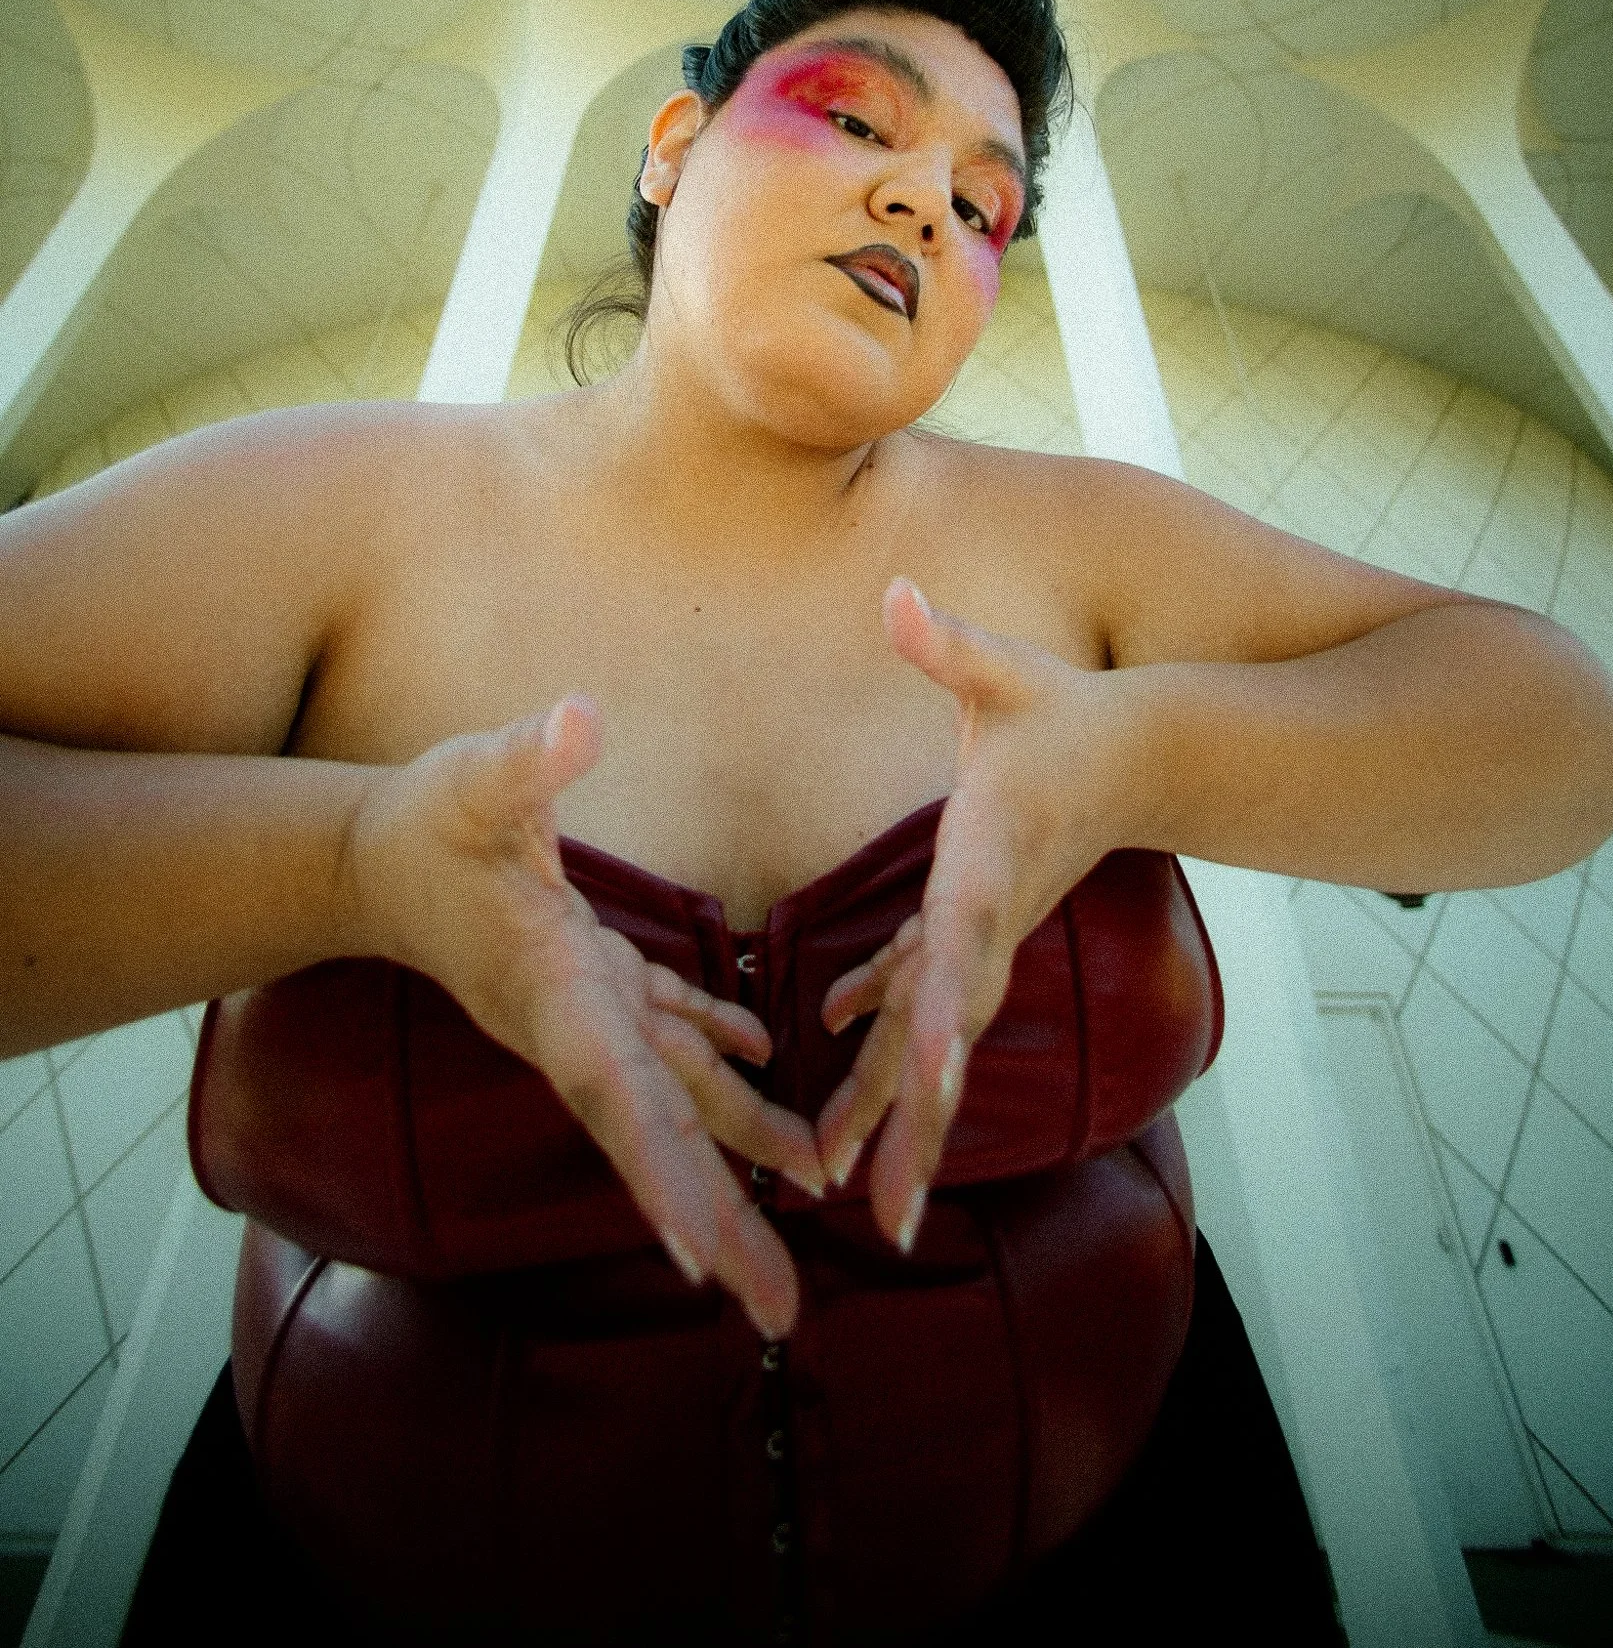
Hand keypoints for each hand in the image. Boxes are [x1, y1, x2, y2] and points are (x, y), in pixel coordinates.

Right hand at [346, 700, 822, 1338]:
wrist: (373, 852)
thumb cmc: (428, 817)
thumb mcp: (474, 779)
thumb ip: (527, 761)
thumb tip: (579, 719)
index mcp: (553, 993)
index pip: (616, 1098)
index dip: (663, 1176)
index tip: (704, 1261)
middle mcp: (576, 1024)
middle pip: (659, 1136)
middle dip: (720, 1222)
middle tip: (785, 1313)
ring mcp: (588, 1010)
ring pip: (678, 1096)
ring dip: (742, 1149)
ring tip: (818, 1195)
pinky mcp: (597, 982)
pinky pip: (669, 1036)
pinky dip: (718, 1057)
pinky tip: (765, 1062)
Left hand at [816, 580, 1121, 1250]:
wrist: (1143, 758)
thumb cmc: (1068, 712)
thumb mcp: (1008, 674)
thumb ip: (950, 645)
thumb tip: (897, 594)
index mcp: (991, 857)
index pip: (962, 935)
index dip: (942, 1000)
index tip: (932, 1074)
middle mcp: (991, 919)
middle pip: (950, 1031)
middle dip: (917, 1122)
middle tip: (884, 1214)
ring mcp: (989, 942)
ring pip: (938, 1047)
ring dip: (903, 1126)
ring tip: (872, 1216)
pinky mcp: (976, 943)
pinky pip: (927, 1017)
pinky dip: (896, 1068)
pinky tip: (848, 1115)